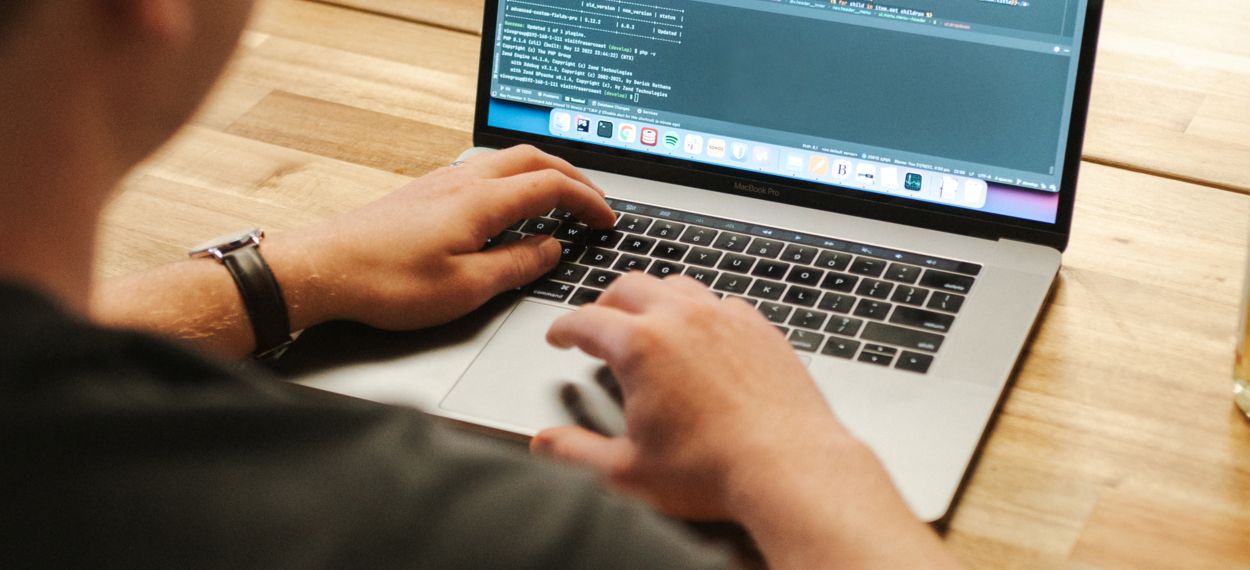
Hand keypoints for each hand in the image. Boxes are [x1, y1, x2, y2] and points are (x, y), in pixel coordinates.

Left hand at [267, 145, 616, 331]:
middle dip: (572, 176)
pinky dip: (514, 179)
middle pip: (533, 158)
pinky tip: (509, 203)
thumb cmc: (385, 283)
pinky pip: (483, 171)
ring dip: (542, 172)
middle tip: (594, 201)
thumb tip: (550, 250)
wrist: (322, 270)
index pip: (551, 185)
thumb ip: (516, 265)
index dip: (587, 201)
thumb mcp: (465, 289)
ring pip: (507, 160)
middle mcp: (463, 182)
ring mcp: (441, 182)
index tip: (606, 219)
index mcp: (480, 202)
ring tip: (560, 197)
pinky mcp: (424, 192)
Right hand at [531, 272, 855, 519]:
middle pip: (630, 287)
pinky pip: (722, 303)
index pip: (585, 320)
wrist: (790, 467)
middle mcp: (682, 319)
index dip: (563, 328)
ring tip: (647, 319)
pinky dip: (702, 311)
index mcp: (641, 345)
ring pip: (678, 285)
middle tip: (597, 321)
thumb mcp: (627, 470)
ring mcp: (726, 318)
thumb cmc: (715, 469)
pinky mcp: (760, 328)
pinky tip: (703, 333)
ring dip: (654, 297)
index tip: (559, 336)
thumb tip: (546, 443)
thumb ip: (577, 451)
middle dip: (605, 302)